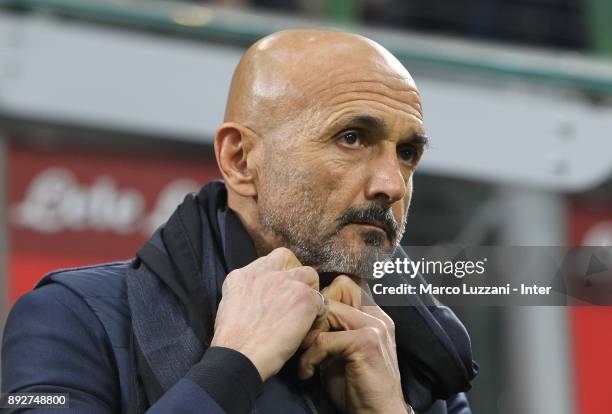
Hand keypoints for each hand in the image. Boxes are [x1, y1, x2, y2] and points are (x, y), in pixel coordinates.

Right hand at [211, 247, 326, 380]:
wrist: (239, 357)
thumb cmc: (233, 343)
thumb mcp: (229, 307)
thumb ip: (246, 294)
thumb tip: (258, 300)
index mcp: (243, 275)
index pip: (267, 261)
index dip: (276, 274)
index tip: (278, 289)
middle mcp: (264, 272)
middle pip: (288, 258)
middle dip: (294, 273)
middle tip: (295, 295)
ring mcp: (286, 282)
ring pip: (309, 274)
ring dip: (309, 290)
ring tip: (306, 311)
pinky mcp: (304, 298)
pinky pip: (321, 301)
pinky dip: (318, 315)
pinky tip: (310, 330)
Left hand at [300, 276, 409, 413]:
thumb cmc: (355, 388)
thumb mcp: (340, 351)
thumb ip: (330, 329)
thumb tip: (304, 313)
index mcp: (373, 315)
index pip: (343, 286)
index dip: (320, 303)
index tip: (309, 329)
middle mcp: (376, 316)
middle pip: (333, 293)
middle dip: (312, 317)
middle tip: (302, 344)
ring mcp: (374, 326)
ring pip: (327, 312)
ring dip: (309, 337)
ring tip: (305, 359)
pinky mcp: (366, 342)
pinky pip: (323, 340)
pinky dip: (309, 358)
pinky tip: (307, 374)